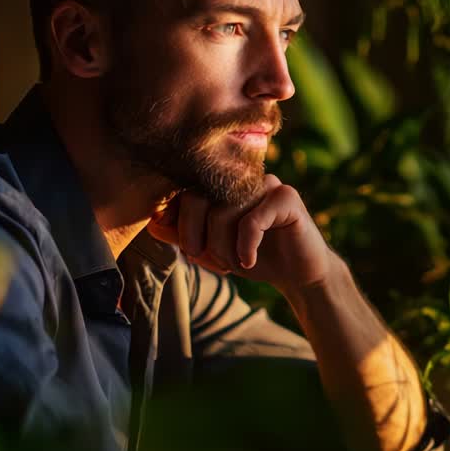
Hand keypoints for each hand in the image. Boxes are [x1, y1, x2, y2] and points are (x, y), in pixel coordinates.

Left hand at [146, 174, 335, 292]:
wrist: (297, 273)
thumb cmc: (252, 255)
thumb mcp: (211, 248)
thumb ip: (183, 234)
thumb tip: (152, 222)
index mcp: (221, 183)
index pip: (184, 192)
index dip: (181, 224)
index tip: (192, 251)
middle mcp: (241, 177)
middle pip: (198, 198)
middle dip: (196, 236)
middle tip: (207, 259)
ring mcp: (265, 183)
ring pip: (223, 212)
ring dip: (223, 247)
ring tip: (234, 262)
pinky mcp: (287, 197)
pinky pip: (252, 220)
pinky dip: (245, 246)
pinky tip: (250, 262)